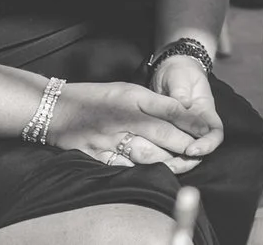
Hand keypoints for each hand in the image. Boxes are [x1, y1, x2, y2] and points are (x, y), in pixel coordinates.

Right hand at [48, 79, 208, 170]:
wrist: (55, 108)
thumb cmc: (96, 97)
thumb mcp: (128, 90)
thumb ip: (153, 103)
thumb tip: (180, 113)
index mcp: (133, 98)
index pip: (170, 110)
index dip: (192, 121)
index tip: (207, 130)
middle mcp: (123, 118)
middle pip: (162, 134)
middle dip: (185, 145)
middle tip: (201, 152)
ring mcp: (109, 138)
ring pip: (147, 154)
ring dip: (169, 161)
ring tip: (185, 164)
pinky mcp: (96, 155)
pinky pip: (124, 167)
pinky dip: (142, 170)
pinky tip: (155, 172)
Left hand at [149, 57, 224, 157]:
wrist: (169, 70)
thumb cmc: (179, 72)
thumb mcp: (180, 77)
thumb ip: (181, 91)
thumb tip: (184, 104)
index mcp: (205, 111)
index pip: (214, 133)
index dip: (207, 144)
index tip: (192, 149)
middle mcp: (195, 124)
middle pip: (199, 148)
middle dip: (187, 160)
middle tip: (173, 165)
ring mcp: (180, 129)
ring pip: (181, 151)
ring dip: (173, 160)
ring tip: (160, 166)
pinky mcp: (166, 132)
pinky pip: (165, 147)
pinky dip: (159, 154)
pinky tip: (147, 158)